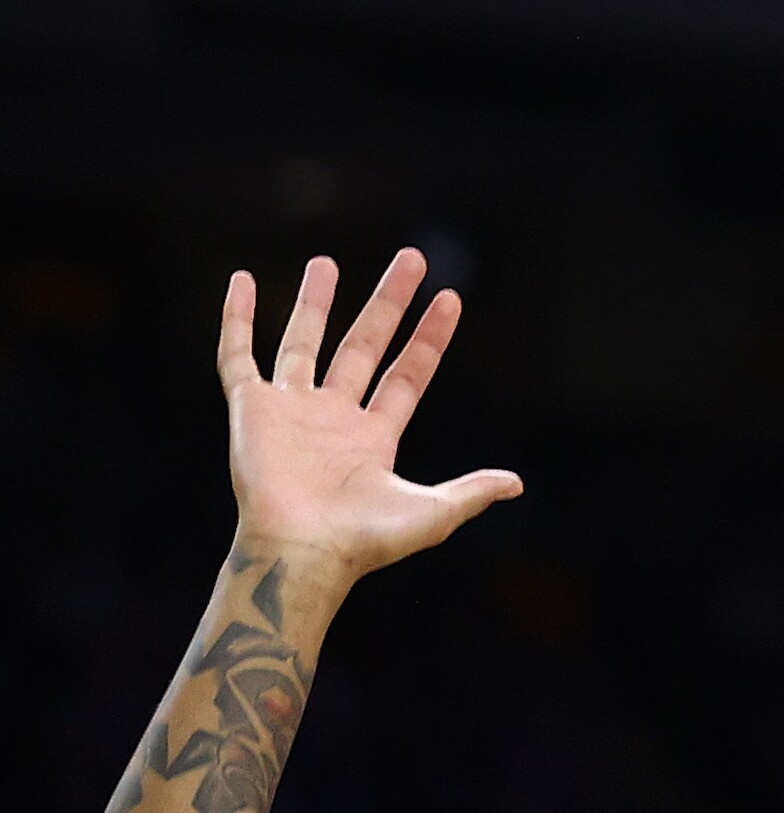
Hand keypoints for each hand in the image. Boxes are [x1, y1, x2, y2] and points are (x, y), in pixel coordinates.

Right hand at [220, 252, 520, 575]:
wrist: (302, 554)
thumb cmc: (363, 543)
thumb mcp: (432, 514)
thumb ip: (471, 492)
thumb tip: (517, 484)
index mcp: (374, 437)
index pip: (408, 373)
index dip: (429, 337)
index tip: (450, 298)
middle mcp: (333, 418)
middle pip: (363, 345)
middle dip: (387, 303)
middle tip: (411, 258)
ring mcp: (290, 411)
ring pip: (301, 343)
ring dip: (314, 304)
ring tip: (325, 263)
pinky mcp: (250, 411)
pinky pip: (238, 357)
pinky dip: (236, 319)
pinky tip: (241, 281)